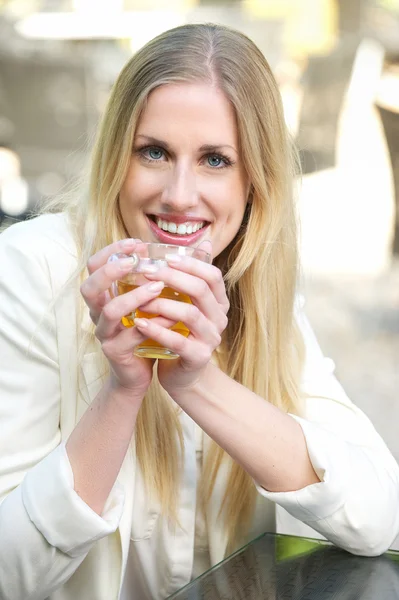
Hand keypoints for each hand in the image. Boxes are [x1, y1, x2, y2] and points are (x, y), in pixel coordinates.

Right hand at [80, 239, 173, 397]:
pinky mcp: (115, 351)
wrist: (138, 372)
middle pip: (89, 286)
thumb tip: (181, 249)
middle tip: (136, 261)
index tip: (136, 243)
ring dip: (135, 296)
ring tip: (158, 287)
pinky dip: (153, 324)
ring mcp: (104, 333)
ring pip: (110, 311)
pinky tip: (172, 317)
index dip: (111, 251)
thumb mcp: (146, 302)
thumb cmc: (144, 330)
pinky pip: (132, 335)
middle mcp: (97, 312)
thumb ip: (155, 277)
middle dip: (111, 270)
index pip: (94, 266)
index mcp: (103, 295)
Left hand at [133, 241, 228, 395]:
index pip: (212, 275)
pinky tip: (140, 323)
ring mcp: (211, 338)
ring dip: (162, 303)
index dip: (190, 263)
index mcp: (219, 302)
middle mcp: (219, 318)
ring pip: (190, 313)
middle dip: (172, 277)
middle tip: (146, 271)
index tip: (164, 257)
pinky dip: (158, 330)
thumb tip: (205, 241)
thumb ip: (192, 276)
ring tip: (140, 297)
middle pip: (200, 289)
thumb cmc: (182, 332)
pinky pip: (179, 341)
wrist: (184, 375)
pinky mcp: (198, 357)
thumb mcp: (188, 302)